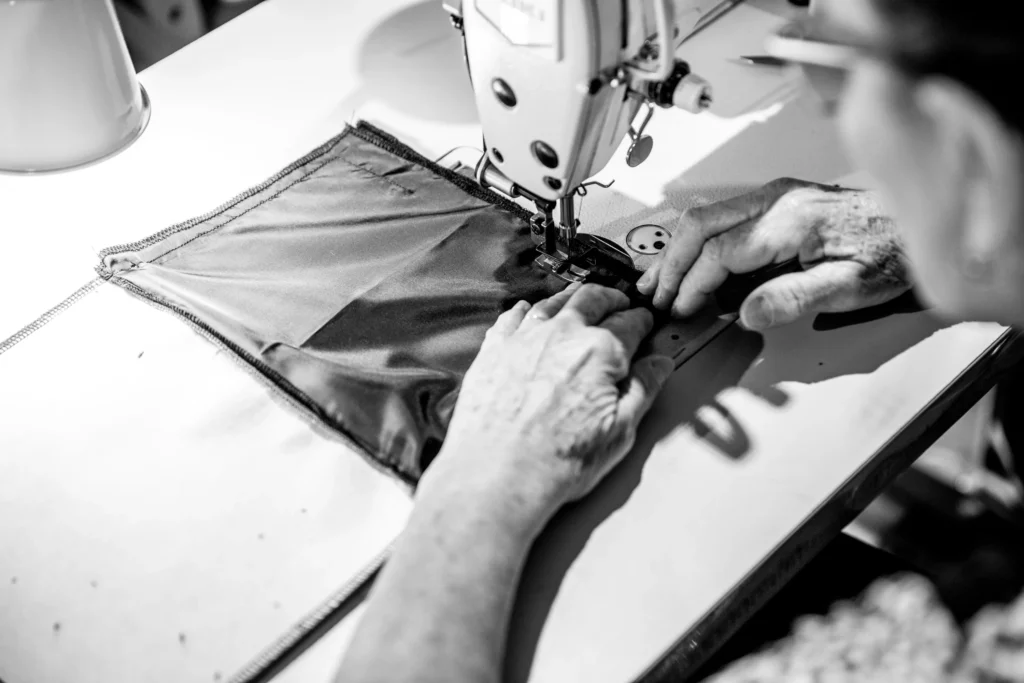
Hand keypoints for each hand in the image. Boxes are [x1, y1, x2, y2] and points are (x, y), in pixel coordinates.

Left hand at [427, 283, 674, 511]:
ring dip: (572, 296)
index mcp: (600, 350)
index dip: (642, 321)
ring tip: (581, 299)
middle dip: (610, 298)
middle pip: (592, 299)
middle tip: (618, 302)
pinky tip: (528, 310)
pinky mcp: (493, 349)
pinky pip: (511, 316)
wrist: (497, 474)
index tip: (644, 323)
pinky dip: (525, 309)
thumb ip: (643, 390)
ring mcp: (524, 338)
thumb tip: (659, 366)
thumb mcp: (619, 432)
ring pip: (553, 301)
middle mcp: (562, 334)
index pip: (630, 323)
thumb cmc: (555, 462)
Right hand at [635, 178, 911, 329]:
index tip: (680, 310)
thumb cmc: (892, 255)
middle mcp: (778, 200)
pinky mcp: (777, 200)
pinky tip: (686, 260)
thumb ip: (794, 298)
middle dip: (670, 263)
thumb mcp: (850, 288)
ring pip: (705, 216)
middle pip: (700, 225)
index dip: (692, 284)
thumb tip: (746, 313)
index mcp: (791, 222)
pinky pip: (722, 215)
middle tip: (656, 297)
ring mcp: (775, 196)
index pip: (720, 252)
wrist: (916, 225)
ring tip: (657, 281)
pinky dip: (696, 240)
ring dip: (676, 249)